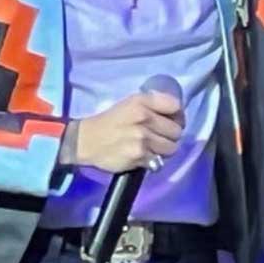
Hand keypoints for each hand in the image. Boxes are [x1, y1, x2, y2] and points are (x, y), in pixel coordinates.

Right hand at [69, 91, 184, 173]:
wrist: (86, 141)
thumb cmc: (111, 121)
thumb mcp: (131, 103)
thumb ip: (154, 103)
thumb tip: (177, 109)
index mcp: (142, 102)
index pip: (175, 106)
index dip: (177, 115)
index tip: (172, 120)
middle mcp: (144, 118)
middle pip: (176, 130)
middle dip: (171, 134)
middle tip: (162, 136)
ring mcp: (142, 138)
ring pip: (172, 147)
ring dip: (165, 149)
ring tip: (154, 147)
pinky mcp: (139, 156)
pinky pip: (159, 161)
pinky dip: (155, 161)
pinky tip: (146, 156)